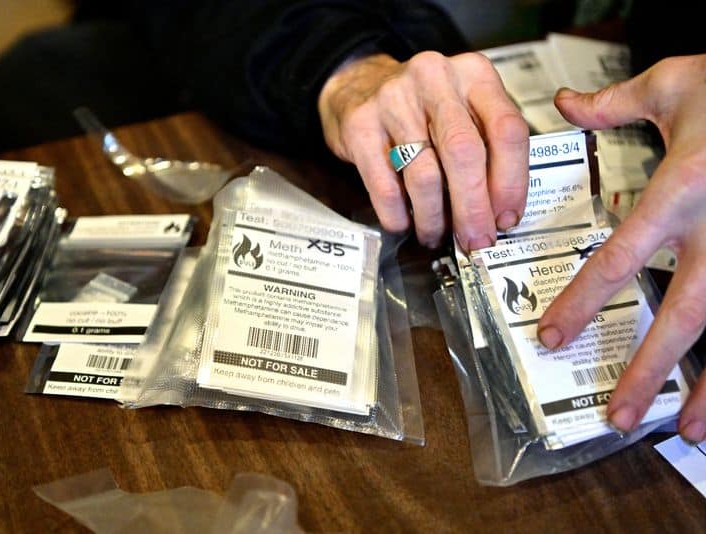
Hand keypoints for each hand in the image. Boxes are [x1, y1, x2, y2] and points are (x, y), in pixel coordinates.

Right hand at [318, 51, 528, 249]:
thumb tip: (498, 213)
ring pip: (424, 174)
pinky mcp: (360, 125)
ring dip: (434, 217)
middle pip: (464, 153)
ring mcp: (393, 100)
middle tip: (475, 238)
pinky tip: (404, 222)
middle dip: (473, 208)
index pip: (506, 130)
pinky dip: (398, 214)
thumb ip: (488, 149)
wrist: (360, 85)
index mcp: (474, 75)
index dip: (511, 182)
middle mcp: (435, 79)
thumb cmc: (422, 107)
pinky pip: (385, 185)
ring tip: (436, 234)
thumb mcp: (465, 110)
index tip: (506, 217)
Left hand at [537, 55, 705, 442]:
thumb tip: (565, 104)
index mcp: (685, 186)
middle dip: (650, 367)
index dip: (582, 301)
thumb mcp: (677, 79)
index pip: (619, 257)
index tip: (553, 335)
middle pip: (685, 312)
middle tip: (617, 413)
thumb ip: (615, 102)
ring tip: (683, 429)